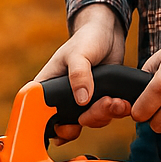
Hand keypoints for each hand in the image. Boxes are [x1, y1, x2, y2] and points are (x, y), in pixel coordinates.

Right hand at [35, 3, 129, 142]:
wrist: (108, 34)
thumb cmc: (86, 38)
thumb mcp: (79, 54)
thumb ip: (79, 75)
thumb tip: (82, 101)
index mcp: (47, 89)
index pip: (38, 116)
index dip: (49, 128)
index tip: (67, 128)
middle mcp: (60, 100)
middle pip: (65, 126)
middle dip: (86, 120)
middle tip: (102, 105)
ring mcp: (78, 103)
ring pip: (86, 123)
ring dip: (103, 116)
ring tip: (117, 102)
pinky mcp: (96, 103)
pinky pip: (102, 117)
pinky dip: (113, 113)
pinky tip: (122, 103)